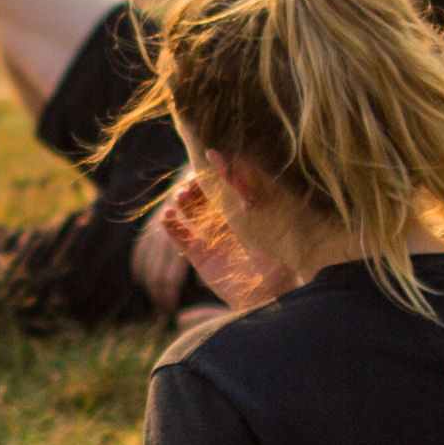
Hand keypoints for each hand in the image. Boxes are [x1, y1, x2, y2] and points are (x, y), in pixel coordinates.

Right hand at [155, 176, 280, 312]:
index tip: (202, 167)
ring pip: (191, 214)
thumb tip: (217, 154)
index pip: (222, 183)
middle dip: (193, 187)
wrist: (275, 290)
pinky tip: (167, 217)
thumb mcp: (259, 210)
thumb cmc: (276, 245)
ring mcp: (214, 238)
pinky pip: (183, 239)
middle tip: (189, 184)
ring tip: (179, 199)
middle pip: (203, 196)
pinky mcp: (202, 257)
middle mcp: (228, 220)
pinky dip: (172, 228)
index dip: (209, 174)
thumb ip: (239, 182)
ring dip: (182, 204)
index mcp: (245, 207)